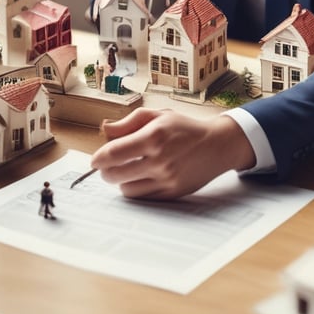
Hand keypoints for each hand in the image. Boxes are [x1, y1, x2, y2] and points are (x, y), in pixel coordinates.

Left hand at [90, 108, 255, 198]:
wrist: (217, 145)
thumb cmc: (185, 128)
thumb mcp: (158, 115)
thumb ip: (129, 122)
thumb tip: (105, 130)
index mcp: (154, 137)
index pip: (113, 153)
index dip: (98, 158)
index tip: (96, 160)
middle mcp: (160, 160)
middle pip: (114, 175)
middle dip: (106, 171)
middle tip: (109, 165)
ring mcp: (167, 179)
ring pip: (126, 189)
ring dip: (121, 181)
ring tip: (129, 170)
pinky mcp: (172, 193)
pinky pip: (142, 197)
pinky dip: (136, 189)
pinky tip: (142, 178)